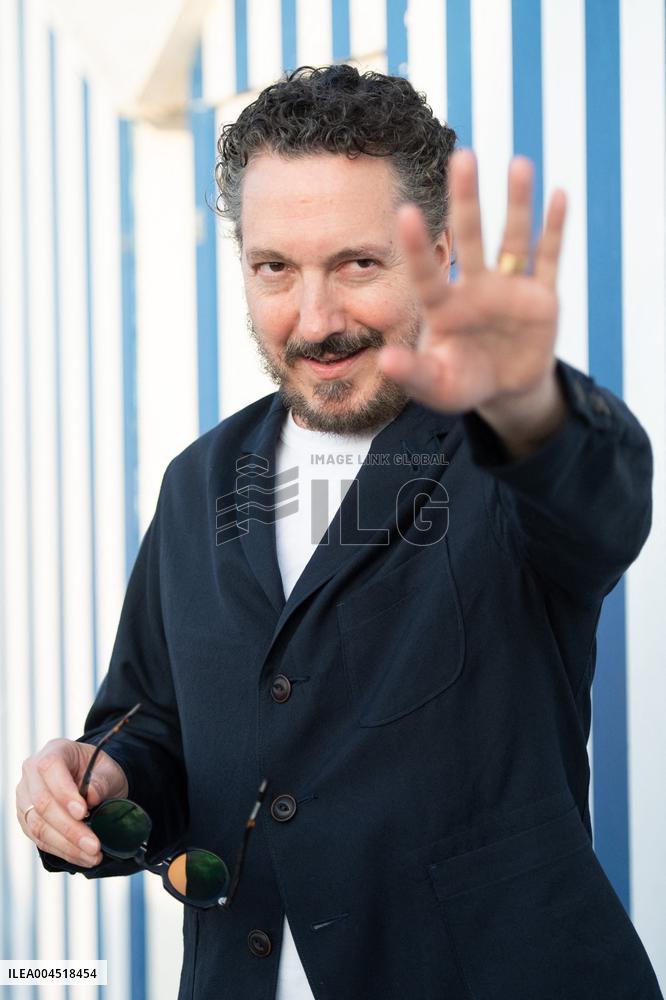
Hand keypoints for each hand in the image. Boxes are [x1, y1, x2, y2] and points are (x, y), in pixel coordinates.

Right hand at [16, 739, 128, 867]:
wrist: (94, 781)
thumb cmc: (101, 772)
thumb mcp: (110, 771)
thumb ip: (101, 781)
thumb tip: (90, 797)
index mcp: (54, 751)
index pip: (49, 768)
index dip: (64, 792)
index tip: (84, 812)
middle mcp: (32, 773)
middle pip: (42, 802)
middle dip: (69, 828)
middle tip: (94, 844)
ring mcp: (26, 797)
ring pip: (38, 825)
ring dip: (67, 845)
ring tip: (92, 855)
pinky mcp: (27, 819)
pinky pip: (39, 839)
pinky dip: (62, 850)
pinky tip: (82, 857)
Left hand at [379, 151, 567, 456]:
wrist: (505, 390)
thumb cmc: (463, 383)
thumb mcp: (436, 387)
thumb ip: (412, 374)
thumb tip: (387, 361)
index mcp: (444, 307)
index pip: (427, 273)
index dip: (418, 246)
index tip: (406, 212)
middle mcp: (475, 288)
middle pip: (470, 237)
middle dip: (467, 200)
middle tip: (463, 156)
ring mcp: (509, 288)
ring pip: (513, 238)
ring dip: (517, 203)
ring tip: (518, 164)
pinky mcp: (541, 297)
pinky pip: (549, 258)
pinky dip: (555, 229)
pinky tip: (559, 196)